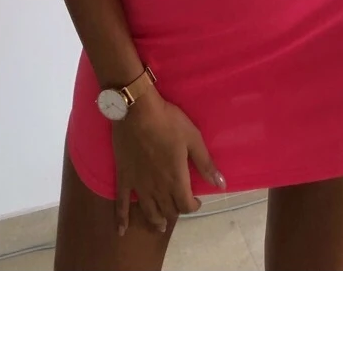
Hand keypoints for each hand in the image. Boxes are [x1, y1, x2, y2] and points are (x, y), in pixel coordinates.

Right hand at [110, 87, 225, 236]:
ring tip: (160, 225)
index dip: (193, 206)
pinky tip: (122, 231)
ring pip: (148, 211)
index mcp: (176, 179)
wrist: (136, 112)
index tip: (196, 200)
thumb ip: (205, 164)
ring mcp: (139, 185)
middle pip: (168, 209)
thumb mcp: (193, 139)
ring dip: (156, 220)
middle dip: (176, 211)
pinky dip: (122, 219)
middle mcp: (158, 188)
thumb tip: (221, 184)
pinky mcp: (124, 178)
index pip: (186, 205)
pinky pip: (121, 204)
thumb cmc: (168, 122)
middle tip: (179, 207)